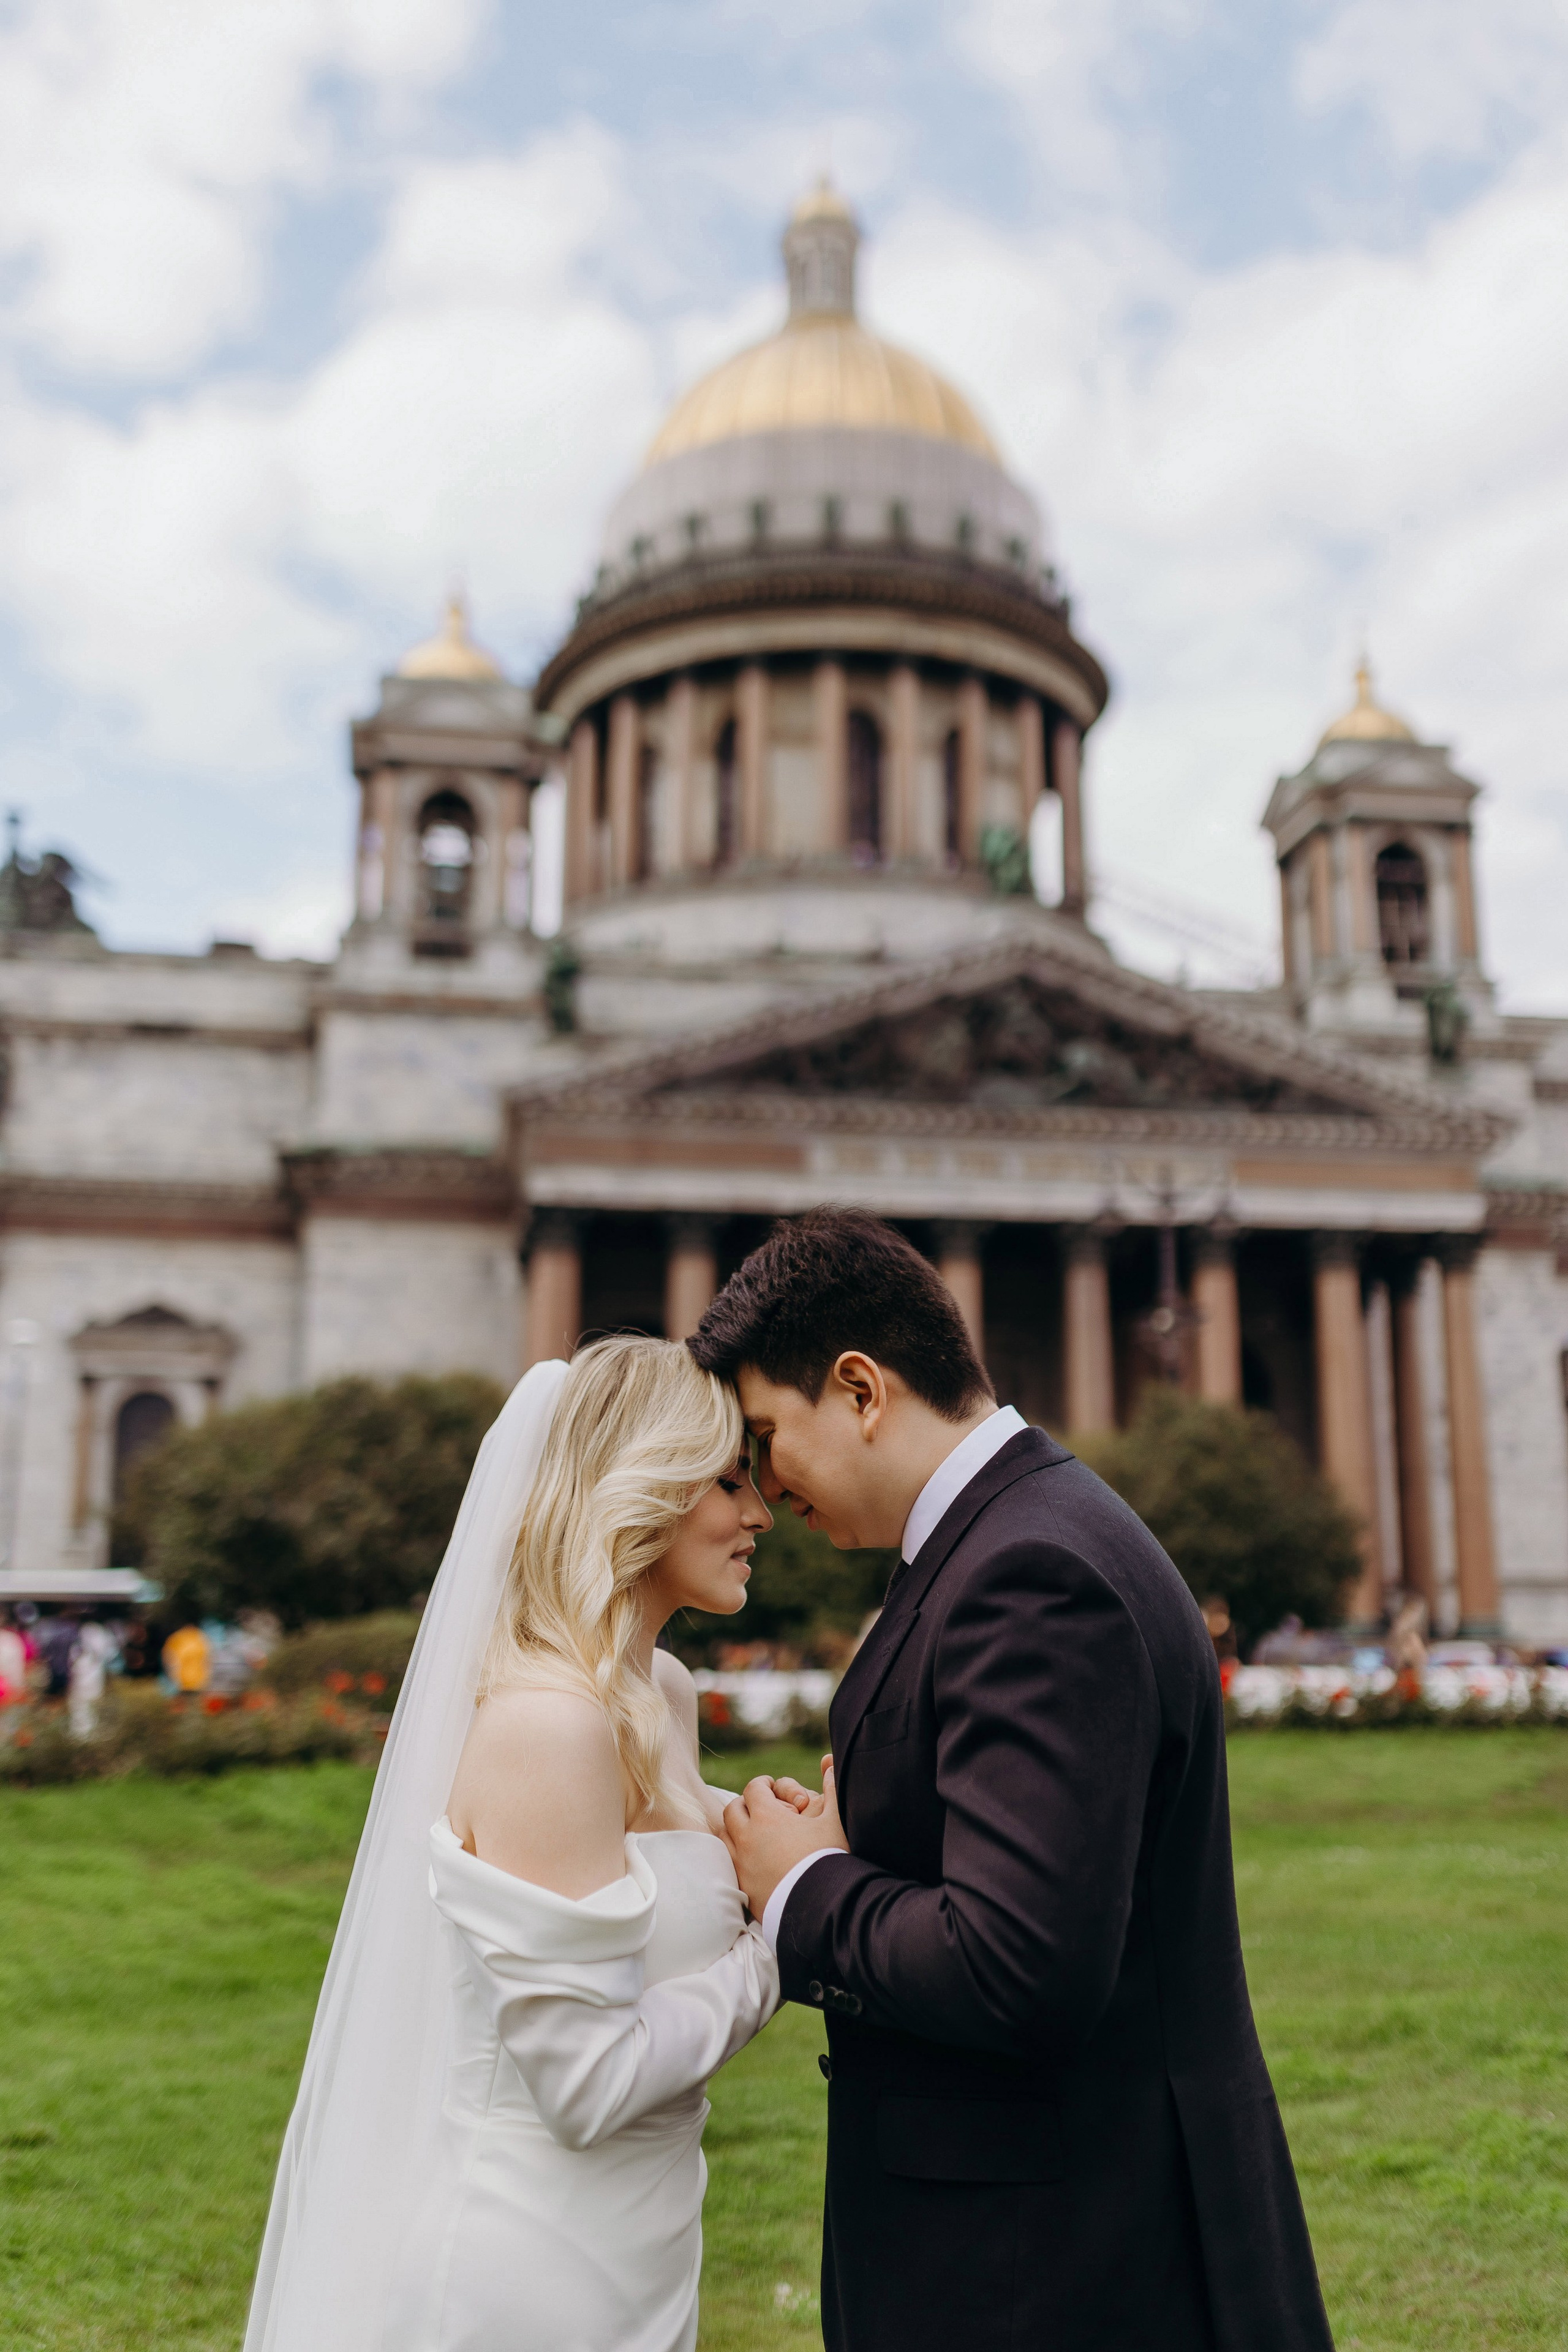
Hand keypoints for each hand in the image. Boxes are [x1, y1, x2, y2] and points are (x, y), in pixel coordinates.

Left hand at [723, 1757, 846, 1919]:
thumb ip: (832, 1788)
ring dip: (736, 1830)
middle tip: (760, 1808)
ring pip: (725, 1837)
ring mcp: (742, 1864)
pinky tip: (754, 1859)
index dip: (762, 1783)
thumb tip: (830, 1763)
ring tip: (754, 1833)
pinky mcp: (744, 1888)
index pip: (753, 1789)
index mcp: (767, 1817)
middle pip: (732, 1810)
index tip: (769, 1785)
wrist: (824, 1907)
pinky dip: (737, 1855)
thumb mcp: (835, 1821)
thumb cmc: (830, 1859)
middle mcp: (748, 1838)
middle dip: (744, 1804)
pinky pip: (730, 1864)